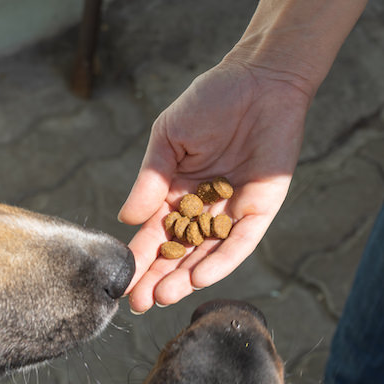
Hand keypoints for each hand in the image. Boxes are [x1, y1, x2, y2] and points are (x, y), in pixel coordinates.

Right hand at [118, 58, 310, 312]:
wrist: (259, 80)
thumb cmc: (211, 101)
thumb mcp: (169, 138)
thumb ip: (151, 179)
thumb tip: (126, 219)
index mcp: (178, 190)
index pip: (156, 231)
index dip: (140, 257)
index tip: (123, 282)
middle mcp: (205, 206)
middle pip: (180, 250)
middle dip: (160, 277)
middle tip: (140, 303)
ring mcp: (233, 209)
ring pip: (208, 252)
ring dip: (186, 276)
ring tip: (163, 296)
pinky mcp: (260, 208)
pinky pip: (240, 240)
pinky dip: (221, 259)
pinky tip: (199, 276)